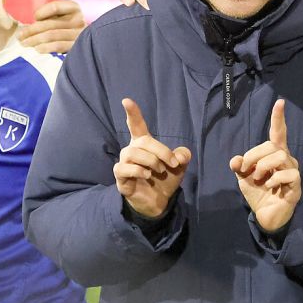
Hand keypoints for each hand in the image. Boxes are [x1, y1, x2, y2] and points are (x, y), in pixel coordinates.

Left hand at [18, 0, 85, 53]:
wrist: (87, 49)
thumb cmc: (65, 31)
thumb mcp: (60, 19)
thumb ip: (48, 17)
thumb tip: (25, 27)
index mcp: (74, 8)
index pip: (55, 7)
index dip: (41, 12)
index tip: (34, 18)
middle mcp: (79, 20)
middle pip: (50, 23)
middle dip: (31, 30)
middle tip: (20, 36)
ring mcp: (79, 34)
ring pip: (52, 35)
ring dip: (34, 39)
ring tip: (24, 43)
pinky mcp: (76, 47)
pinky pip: (58, 46)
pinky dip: (45, 47)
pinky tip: (36, 49)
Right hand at [113, 98, 190, 218]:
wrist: (159, 202)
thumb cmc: (165, 179)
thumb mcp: (178, 167)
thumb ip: (182, 157)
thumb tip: (181, 155)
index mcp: (144, 144)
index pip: (136, 125)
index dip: (132, 113)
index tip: (126, 101)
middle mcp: (132, 150)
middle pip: (143, 141)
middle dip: (161, 151)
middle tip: (172, 164)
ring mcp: (124, 163)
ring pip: (132, 152)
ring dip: (150, 161)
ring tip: (158, 171)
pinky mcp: (120, 177)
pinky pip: (123, 168)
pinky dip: (138, 170)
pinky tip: (147, 175)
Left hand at [230, 99, 300, 231]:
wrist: (265, 215)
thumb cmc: (258, 192)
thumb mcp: (244, 177)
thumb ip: (240, 166)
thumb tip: (235, 161)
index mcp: (274, 154)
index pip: (278, 133)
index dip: (278, 118)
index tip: (280, 102)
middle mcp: (286, 159)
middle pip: (272, 145)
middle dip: (254, 155)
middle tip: (247, 169)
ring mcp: (293, 171)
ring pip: (280, 156)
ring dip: (263, 166)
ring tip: (259, 178)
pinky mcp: (296, 185)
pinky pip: (287, 173)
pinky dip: (273, 179)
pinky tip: (269, 186)